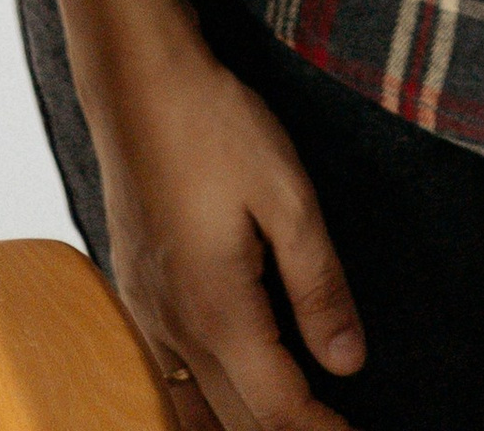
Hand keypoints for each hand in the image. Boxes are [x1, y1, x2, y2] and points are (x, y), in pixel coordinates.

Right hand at [90, 37, 365, 430]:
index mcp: (217, 311)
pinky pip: (167, 377)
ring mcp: (146, 314)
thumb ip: (318, 286)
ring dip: (240, 425)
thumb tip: (348, 362)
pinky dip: (202, 403)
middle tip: (331, 429)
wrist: (138, 86)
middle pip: (231, 421)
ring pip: (191, 408)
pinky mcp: (135, 292)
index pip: (275, 408)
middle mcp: (173, 329)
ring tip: (291, 417)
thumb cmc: (218, 130)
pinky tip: (229, 387)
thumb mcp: (288, 198)